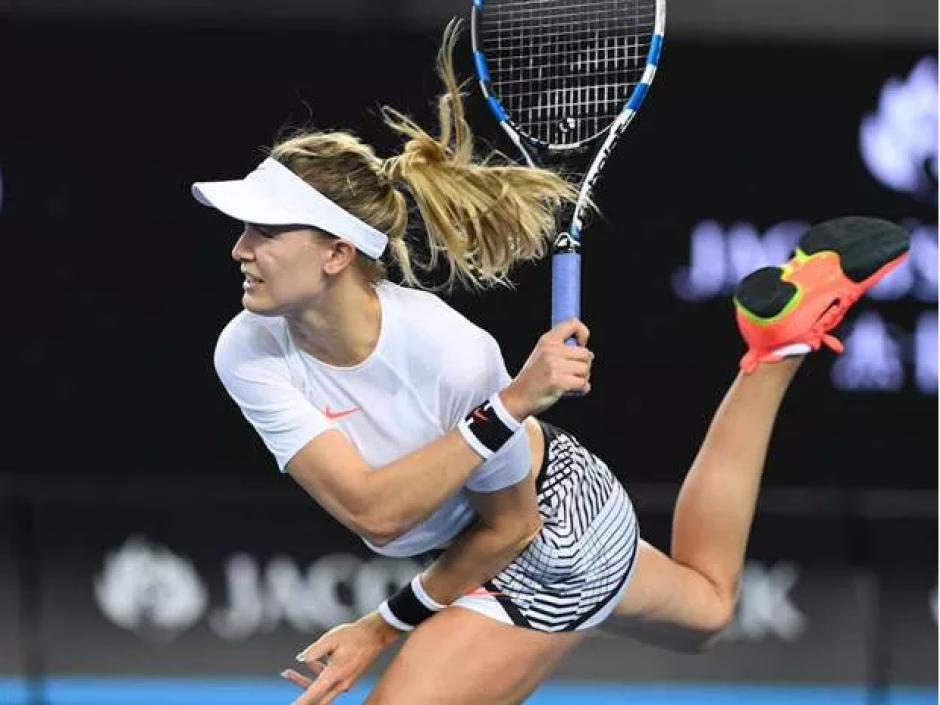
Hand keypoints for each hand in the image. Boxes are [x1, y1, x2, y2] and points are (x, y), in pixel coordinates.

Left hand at [281, 612, 401, 704]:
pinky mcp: (346, 679)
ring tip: (286, 672)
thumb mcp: (330, 638)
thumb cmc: (353, 635)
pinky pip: (327, 683)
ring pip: (320, 691)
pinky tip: (309, 664)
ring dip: (303, 682)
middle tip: (287, 687)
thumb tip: (300, 659)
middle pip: (316, 698)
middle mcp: (341, 683)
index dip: (301, 703)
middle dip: (300, 697)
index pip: (313, 694)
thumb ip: (314, 651)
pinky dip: (316, 676)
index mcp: (335, 674)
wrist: (375, 635)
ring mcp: (344, 683)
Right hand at [500, 318, 593, 418]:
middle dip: (584, 364)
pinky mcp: (559, 382)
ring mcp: (555, 366)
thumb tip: (589, 353)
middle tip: (574, 371)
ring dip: (583, 378)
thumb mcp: (542, 353)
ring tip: (571, 381)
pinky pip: (583, 384)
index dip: (583, 334)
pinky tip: (572, 390)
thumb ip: (561, 348)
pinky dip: (582, 389)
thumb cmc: (533, 377)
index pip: (573, 324)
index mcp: (548, 340)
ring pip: (586, 369)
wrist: (519, 396)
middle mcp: (552, 350)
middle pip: (586, 353)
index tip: (580, 345)